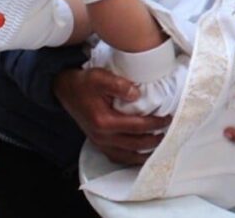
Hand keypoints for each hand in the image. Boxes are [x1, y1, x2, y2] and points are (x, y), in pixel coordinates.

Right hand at [54, 68, 169, 165]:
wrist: (66, 90)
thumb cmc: (84, 83)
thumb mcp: (100, 77)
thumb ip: (119, 85)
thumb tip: (137, 94)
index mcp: (104, 121)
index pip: (137, 127)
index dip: (155, 124)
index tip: (168, 119)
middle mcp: (101, 136)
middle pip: (134, 144)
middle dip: (154, 140)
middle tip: (168, 132)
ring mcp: (99, 142)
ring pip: (125, 156)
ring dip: (144, 153)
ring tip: (159, 145)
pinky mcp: (98, 143)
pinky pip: (116, 157)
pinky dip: (130, 158)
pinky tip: (141, 154)